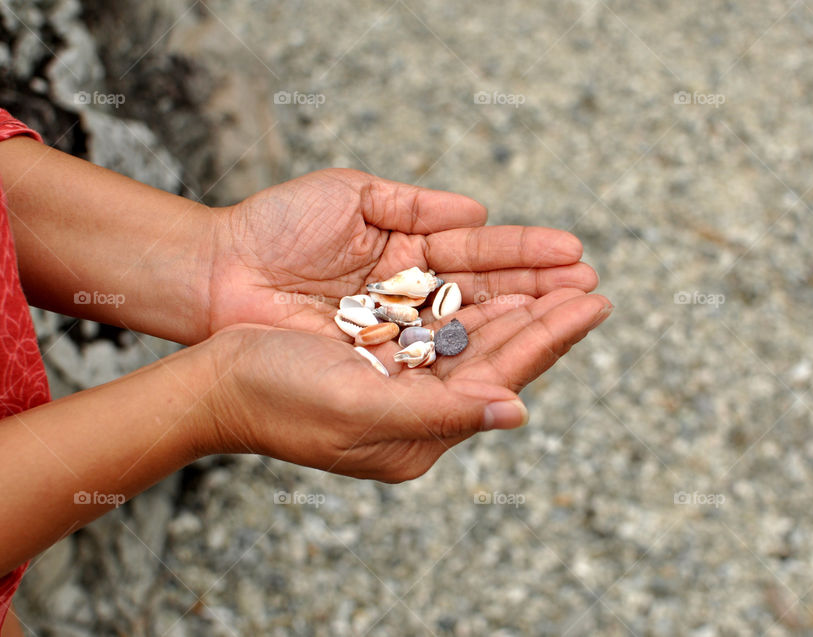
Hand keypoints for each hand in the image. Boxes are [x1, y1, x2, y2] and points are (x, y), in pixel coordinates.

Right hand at [203, 288, 611, 481]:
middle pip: (498, 353)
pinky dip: (473, 296)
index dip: (550, 337)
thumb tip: (516, 411)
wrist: (215, 381)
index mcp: (422, 430)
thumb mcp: (361, 409)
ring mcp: (401, 374)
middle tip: (592, 282)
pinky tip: (498, 278)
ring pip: (475, 332)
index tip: (595, 304)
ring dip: (517, 301)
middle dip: (545, 315)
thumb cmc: (278, 398)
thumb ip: (441, 412)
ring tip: (561, 275)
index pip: (502, 377)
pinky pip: (440, 319)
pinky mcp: (381, 348)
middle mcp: (420, 405)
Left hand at [206, 168, 597, 338]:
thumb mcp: (353, 197)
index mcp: (412, 255)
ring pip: (474, 337)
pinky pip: (439, 369)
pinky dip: (480, 364)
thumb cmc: (278, 228)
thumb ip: (418, 205)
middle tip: (593, 295)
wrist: (218, 272)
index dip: (528, 257)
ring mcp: (400, 339)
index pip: (482, 258)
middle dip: (543, 298)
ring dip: (527, 330)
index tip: (575, 256)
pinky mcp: (381, 374)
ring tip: (577, 318)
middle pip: (490, 301)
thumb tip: (480, 213)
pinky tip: (522, 356)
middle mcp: (413, 300)